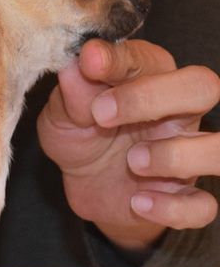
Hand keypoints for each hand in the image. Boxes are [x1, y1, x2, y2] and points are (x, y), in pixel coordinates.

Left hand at [37, 38, 219, 251]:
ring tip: (133, 161)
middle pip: (203, 86)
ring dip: (177, 155)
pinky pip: (202, 206)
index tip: (89, 63)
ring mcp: (187, 154)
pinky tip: (138, 201)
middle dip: (154, 97)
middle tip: (102, 115)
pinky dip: (172, 208)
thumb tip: (75, 65)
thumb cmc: (81, 136)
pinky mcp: (181, 196)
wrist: (86, 186)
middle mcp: (178, 112)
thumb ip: (71, 94)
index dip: (119, 59)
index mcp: (148, 80)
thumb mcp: (62, 116)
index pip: (148, 58)